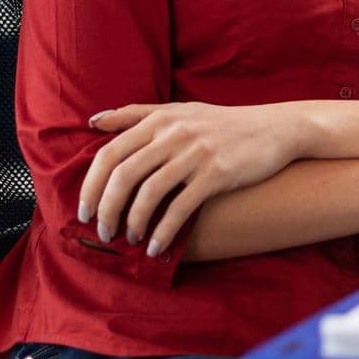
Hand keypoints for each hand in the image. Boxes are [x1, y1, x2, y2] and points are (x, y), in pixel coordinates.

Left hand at [79, 101, 300, 255]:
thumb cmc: (220, 124)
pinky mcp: (217, 174)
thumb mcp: (179, 110)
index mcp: (160, 119)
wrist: (273, 129)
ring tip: (129, 240)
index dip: (91, 186)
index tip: (84, 211)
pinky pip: (181, 207)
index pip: (110, 153)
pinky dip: (164, 231)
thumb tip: (93, 122)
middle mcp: (174, 133)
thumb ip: (135, 114)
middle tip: (103, 233)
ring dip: (132, 223)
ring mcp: (196, 153)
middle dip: (106, 209)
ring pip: (149, 193)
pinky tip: (156, 247)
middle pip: (124, 175)